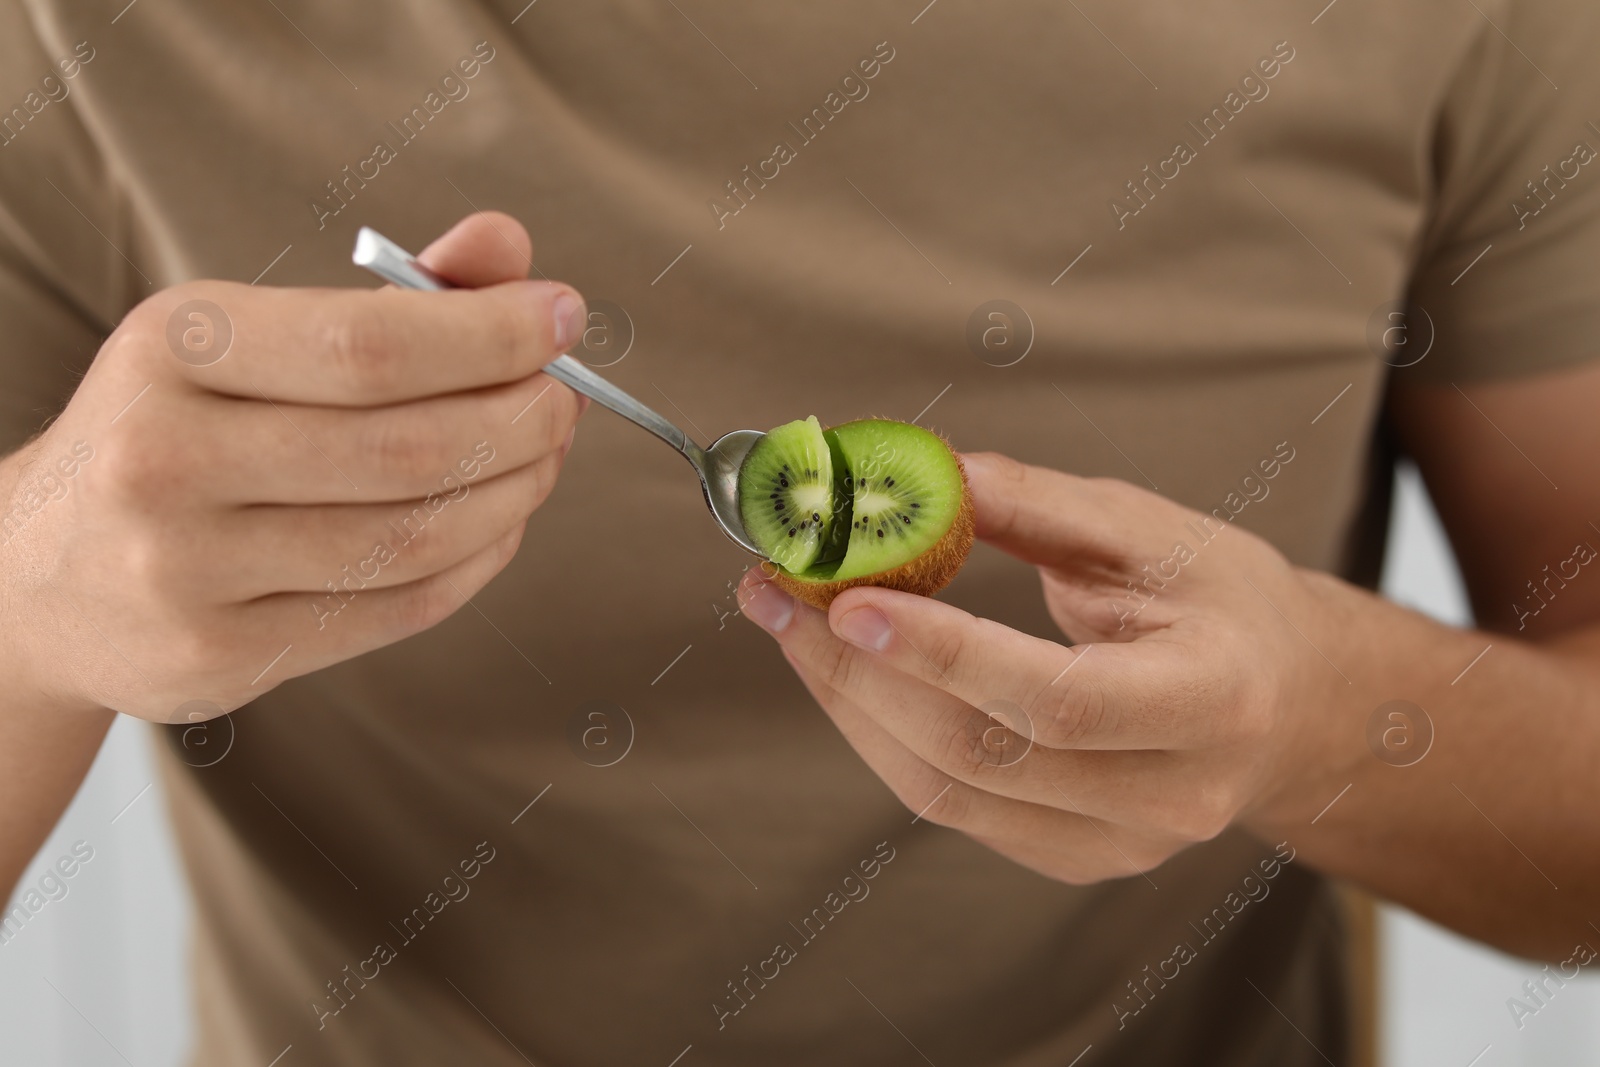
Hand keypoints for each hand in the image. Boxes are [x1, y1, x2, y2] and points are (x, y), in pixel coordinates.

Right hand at [0, 212, 584, 722]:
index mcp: (174, 349)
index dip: (493, 334)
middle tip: (566, 400)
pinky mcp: (222, 657)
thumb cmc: (173, 432)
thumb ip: (387, 295)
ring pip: (414, 539)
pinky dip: (477, 560)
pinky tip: (499, 522)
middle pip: (408, 450)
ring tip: (543, 457)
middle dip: (521, 422)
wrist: (36, 576)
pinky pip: (399, 608)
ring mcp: (188, 573)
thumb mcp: (243, 338)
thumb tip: (508, 249)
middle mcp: (167, 461)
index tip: (564, 317)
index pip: (372, 346)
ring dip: (512, 493)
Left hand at [738, 451, 1356, 883]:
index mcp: (1209, 700)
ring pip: (946, 793)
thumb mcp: (1154, 530)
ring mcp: (1119, 844)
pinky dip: (882, 737)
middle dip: (857, 672)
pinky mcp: (1075, 859)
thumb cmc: (1225, 602)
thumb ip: (1039, 504)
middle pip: (980, 754)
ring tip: (790, 623)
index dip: (945, 655)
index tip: (846, 597)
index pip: (1059, 699)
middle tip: (778, 594)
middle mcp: (1168, 795)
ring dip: (850, 704)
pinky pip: (952, 809)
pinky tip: (848, 673)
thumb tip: (924, 470)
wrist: (1288, 704)